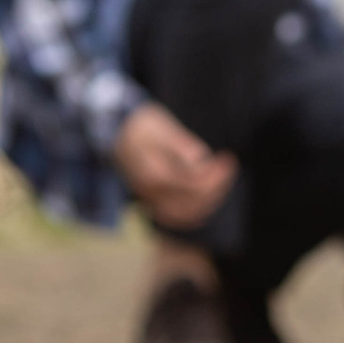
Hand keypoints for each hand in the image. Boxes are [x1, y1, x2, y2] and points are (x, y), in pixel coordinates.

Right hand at [114, 102, 234, 229]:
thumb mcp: (161, 126)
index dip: (216, 174)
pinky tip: (208, 199)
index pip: (193, 184)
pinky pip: (175, 217)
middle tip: (229, 164)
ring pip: (187, 213)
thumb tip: (201, 159)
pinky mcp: (151, 201)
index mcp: (154, 173)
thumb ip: (181, 145)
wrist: (114, 131)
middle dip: (217, 186)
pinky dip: (194, 212)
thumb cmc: (141, 125)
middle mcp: (151, 192)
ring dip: (210, 199)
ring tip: (222, 177)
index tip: (228, 158)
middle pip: (193, 202)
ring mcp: (150, 199)